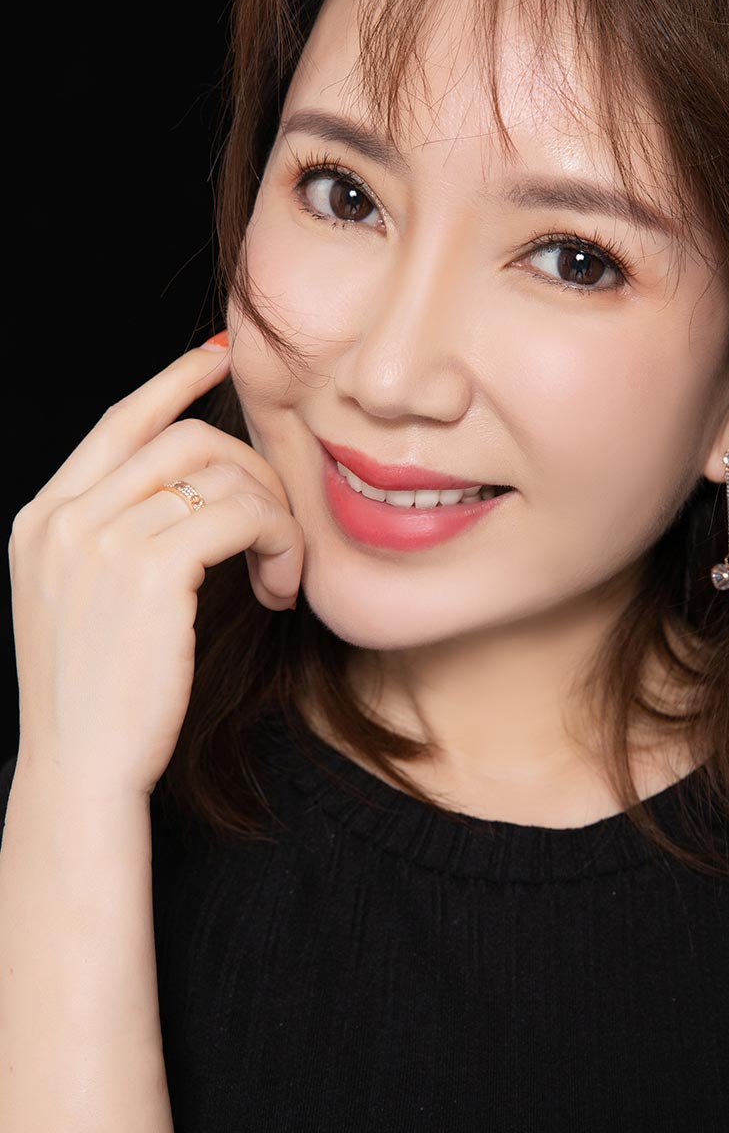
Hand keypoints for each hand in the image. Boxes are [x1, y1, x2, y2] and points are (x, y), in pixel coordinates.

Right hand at [7, 338, 303, 800]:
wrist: (81, 772)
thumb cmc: (101, 701)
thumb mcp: (87, 606)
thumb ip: (117, 542)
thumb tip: (190, 493)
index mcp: (43, 521)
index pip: (118, 422)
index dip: (173, 382)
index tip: (220, 360)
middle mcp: (64, 519)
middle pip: (183, 438)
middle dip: (252, 467)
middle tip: (280, 520)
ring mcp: (99, 541)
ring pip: (222, 476)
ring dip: (273, 516)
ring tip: (282, 572)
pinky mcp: (148, 572)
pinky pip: (242, 518)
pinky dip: (279, 544)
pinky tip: (279, 589)